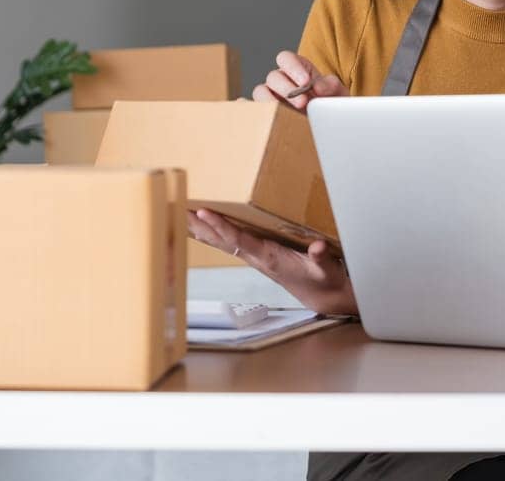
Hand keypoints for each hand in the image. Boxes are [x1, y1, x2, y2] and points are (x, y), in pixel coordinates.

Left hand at [188, 208, 356, 315]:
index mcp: (270, 258)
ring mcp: (254, 257)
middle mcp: (256, 258)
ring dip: (200, 228)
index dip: (221, 226)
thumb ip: (323, 259)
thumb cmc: (324, 280)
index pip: (240, 240)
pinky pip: (228, 241)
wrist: (323, 297)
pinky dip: (212, 232)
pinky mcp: (256, 255)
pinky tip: (201, 227)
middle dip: (199, 225)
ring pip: (221, 241)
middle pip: (221, 240)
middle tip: (177, 207)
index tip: (204, 213)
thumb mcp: (328, 270)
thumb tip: (317, 248)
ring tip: (180, 213)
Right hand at [252, 51, 347, 111]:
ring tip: (288, 113)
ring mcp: (271, 96)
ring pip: (260, 92)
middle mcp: (281, 80)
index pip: (285, 58)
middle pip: (273, 77)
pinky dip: (258, 112)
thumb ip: (331, 85)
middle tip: (303, 102)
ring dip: (272, 101)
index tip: (306, 81)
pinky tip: (272, 119)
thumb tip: (318, 86)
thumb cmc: (330, 104)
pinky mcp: (267, 113)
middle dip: (287, 89)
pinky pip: (255, 110)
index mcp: (296, 68)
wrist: (329, 124)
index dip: (293, 67)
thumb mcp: (337, 93)